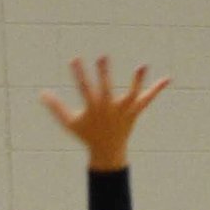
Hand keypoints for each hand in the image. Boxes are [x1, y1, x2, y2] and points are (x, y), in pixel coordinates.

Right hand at [41, 56, 168, 171]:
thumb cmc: (87, 135)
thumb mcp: (69, 123)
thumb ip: (56, 107)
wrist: (107, 153)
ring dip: (137, 80)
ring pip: (132, 94)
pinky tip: (168, 79)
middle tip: (102, 56)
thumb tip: (41, 93)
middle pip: (107, 89)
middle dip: (104, 74)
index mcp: (93, 109)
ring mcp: (124, 111)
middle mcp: (109, 109)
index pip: (84, 88)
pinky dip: (157, 89)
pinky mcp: (134, 112)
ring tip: (143, 65)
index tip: (74, 58)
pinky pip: (147, 99)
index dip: (79, 74)